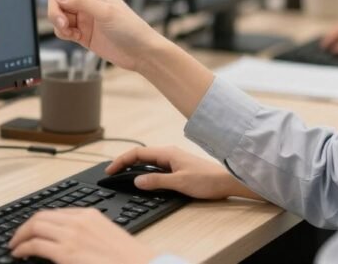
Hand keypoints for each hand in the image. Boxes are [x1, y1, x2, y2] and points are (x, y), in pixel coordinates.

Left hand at [9, 208, 156, 263]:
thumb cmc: (127, 258)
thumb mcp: (106, 237)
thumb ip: (88, 235)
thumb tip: (72, 242)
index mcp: (89, 215)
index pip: (56, 213)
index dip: (39, 222)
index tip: (32, 230)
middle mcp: (78, 221)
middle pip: (41, 217)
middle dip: (25, 227)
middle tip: (18, 237)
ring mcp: (71, 235)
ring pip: (34, 227)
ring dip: (20, 236)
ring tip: (15, 246)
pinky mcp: (65, 253)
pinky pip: (35, 245)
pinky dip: (22, 248)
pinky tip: (19, 253)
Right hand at [24, 0, 163, 70]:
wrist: (140, 52)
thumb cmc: (131, 28)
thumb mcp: (106, 12)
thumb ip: (80, 3)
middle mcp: (86, 2)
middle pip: (56, 0)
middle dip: (55, 12)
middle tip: (64, 24)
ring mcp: (83, 18)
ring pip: (57, 16)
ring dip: (59, 25)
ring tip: (71, 33)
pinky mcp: (82, 34)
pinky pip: (62, 30)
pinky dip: (63, 34)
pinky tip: (74, 38)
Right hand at [106, 146, 262, 200]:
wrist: (227, 182)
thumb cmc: (207, 180)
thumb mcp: (179, 183)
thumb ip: (156, 182)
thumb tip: (136, 181)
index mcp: (167, 153)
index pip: (137, 153)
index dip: (121, 161)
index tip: (110, 170)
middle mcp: (169, 154)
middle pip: (140, 155)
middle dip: (124, 162)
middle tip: (111, 173)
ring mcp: (173, 160)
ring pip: (147, 161)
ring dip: (134, 167)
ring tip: (122, 176)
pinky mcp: (177, 167)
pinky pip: (155, 167)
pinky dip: (144, 171)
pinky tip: (142, 179)